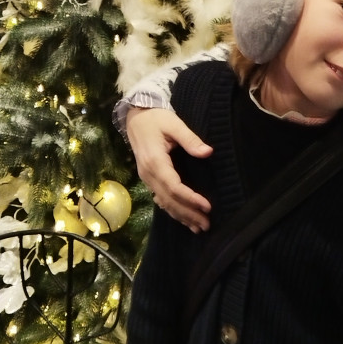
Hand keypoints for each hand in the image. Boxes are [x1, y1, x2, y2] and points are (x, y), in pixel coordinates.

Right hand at [125, 106, 211, 231]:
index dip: (190, 199)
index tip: (207, 206)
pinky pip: (160, 198)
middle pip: (169, 200)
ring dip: (180, 216)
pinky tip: (182, 218)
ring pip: (163, 202)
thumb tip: (207, 152)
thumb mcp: (174, 124)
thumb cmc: (156, 118)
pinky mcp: (148, 178)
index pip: (174, 186)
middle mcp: (149, 174)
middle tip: (207, 224)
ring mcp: (147, 178)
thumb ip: (190, 139)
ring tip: (198, 227)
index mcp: (155, 161)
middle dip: (188, 213)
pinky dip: (172, 210)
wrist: (135, 116)